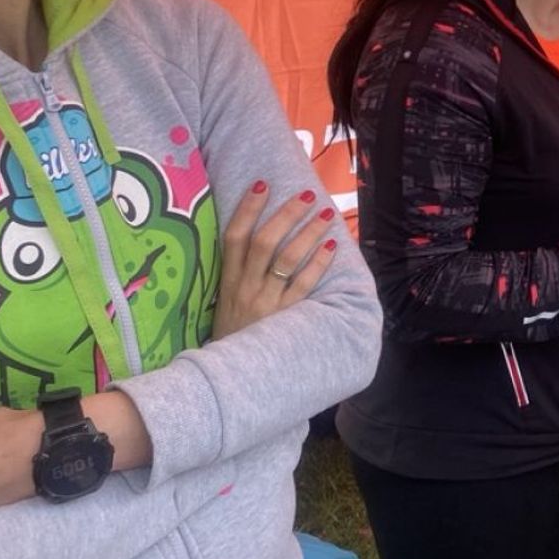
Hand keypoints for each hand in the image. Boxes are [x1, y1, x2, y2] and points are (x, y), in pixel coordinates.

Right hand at [212, 181, 338, 340]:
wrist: (233, 374)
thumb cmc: (236, 331)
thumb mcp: (227, 300)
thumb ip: (241, 271)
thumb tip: (260, 231)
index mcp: (228, 280)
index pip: (233, 237)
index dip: (247, 209)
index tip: (262, 184)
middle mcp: (245, 287)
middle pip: (264, 242)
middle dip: (286, 215)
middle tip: (306, 195)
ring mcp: (265, 302)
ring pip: (287, 259)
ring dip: (308, 233)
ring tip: (326, 214)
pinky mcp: (286, 318)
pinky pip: (304, 285)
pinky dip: (318, 264)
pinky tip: (331, 247)